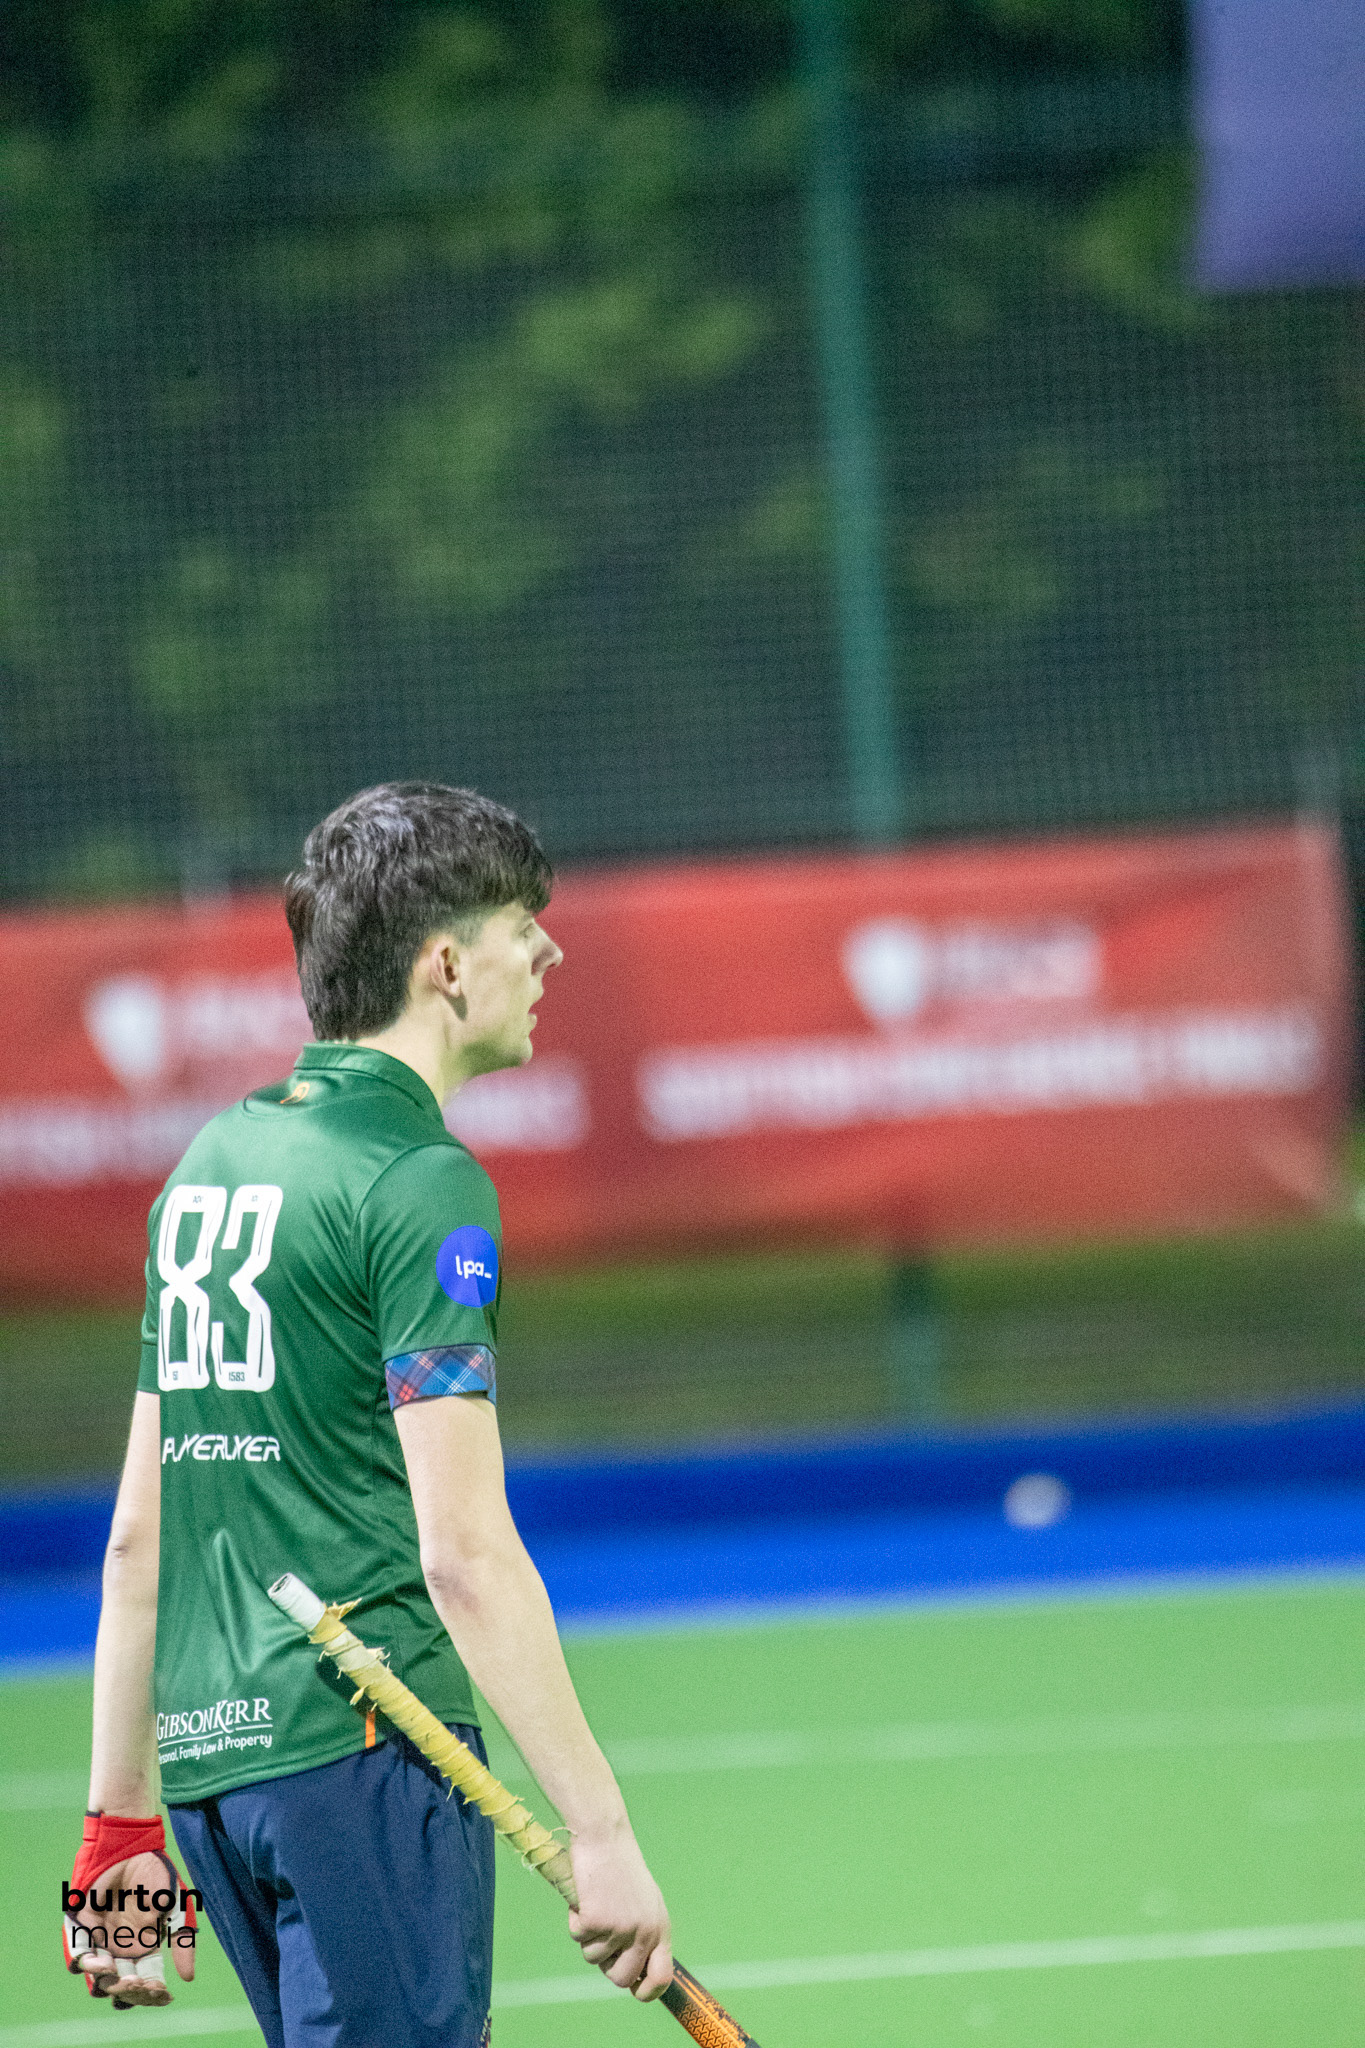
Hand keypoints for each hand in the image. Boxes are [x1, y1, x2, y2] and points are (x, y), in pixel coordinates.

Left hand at [65, 1850, 195, 2006]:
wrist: (135, 1846)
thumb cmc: (156, 1874)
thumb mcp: (176, 1909)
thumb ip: (182, 1941)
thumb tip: (187, 1978)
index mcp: (143, 1948)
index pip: (146, 1984)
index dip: (153, 1993)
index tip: (162, 1992)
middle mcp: (121, 1950)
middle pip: (122, 1989)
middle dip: (132, 1993)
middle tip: (141, 1984)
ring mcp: (101, 1941)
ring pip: (98, 1981)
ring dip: (110, 1985)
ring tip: (123, 1977)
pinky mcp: (83, 1927)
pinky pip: (78, 1956)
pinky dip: (89, 1965)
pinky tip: (105, 1963)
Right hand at [566, 1823, 671, 1999]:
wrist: (604, 1835)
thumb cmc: (620, 1866)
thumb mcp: (644, 1902)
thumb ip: (644, 1935)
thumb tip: (635, 1973)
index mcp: (660, 1927)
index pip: (661, 1977)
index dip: (647, 1992)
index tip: (635, 1991)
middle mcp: (644, 1932)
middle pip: (621, 1979)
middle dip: (607, 1965)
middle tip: (601, 1936)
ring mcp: (620, 1928)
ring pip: (594, 1958)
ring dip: (588, 1936)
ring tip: (596, 1902)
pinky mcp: (596, 1920)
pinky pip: (577, 1936)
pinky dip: (575, 1919)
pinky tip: (584, 1896)